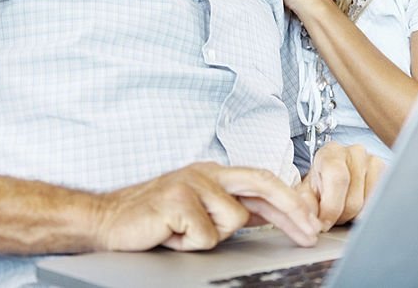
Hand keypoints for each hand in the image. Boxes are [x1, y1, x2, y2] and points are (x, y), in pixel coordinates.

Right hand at [93, 162, 321, 251]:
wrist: (105, 220)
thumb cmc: (153, 217)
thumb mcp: (200, 207)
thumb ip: (233, 206)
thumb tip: (271, 213)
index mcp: (214, 173)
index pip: (263, 181)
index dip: (290, 201)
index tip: (311, 221)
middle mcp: (206, 172)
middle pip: (263, 183)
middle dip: (292, 209)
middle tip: (310, 232)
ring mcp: (192, 184)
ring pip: (232, 220)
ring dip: (211, 237)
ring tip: (183, 234)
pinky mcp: (177, 201)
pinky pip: (205, 236)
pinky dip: (189, 244)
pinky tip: (170, 236)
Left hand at [298, 143, 385, 230]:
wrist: (333, 177)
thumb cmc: (320, 184)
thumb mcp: (305, 194)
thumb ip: (305, 206)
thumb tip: (314, 222)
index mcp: (332, 153)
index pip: (338, 179)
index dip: (331, 207)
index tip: (325, 224)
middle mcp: (355, 153)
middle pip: (354, 200)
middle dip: (342, 217)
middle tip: (333, 216)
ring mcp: (375, 162)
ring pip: (370, 205)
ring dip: (357, 216)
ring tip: (346, 209)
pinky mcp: (388, 174)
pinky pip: (382, 204)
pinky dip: (370, 212)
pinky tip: (360, 207)